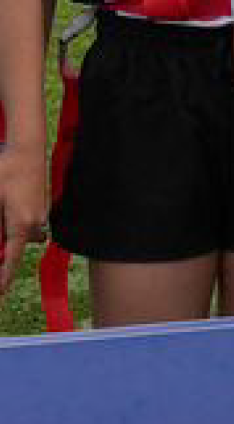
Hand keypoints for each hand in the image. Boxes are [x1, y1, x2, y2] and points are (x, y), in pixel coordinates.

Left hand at [0, 141, 43, 288]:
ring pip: (21, 234)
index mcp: (21, 223)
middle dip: (3, 252)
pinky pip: (27, 223)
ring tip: (2, 209)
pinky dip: (13, 224)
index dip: (4, 276)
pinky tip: (5, 205)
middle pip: (15, 246)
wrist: (27, 147)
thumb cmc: (5, 169)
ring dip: (8, 236)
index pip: (11, 257)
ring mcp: (40, 212)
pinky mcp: (39, 204)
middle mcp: (35, 221)